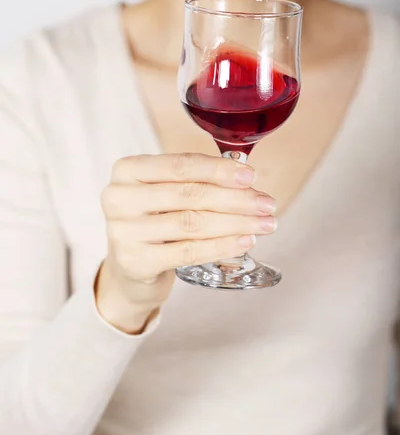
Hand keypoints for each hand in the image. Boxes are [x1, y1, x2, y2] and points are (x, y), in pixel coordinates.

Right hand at [96, 153, 276, 333]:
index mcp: (127, 170)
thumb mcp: (165, 192)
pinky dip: (221, 246)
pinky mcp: (135, 262)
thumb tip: (245, 179)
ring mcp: (124, 232)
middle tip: (266, 204)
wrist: (129, 269)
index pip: (180, 165)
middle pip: (190, 194)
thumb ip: (196, 179)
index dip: (219, 170)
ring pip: (192, 224)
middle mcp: (119, 198)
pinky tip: (244, 242)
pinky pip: (188, 252)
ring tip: (263, 224)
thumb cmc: (154, 220)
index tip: (250, 176)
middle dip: (235, 199)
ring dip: (235, 223)